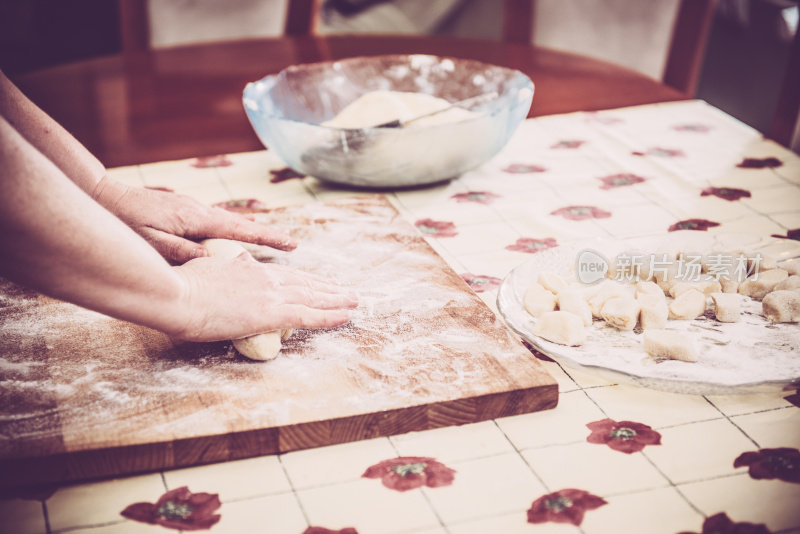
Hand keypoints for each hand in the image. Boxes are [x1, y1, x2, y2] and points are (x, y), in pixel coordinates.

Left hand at [92, 177, 296, 262]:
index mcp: (196, 218)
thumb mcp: (153, 243)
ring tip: (269, 246)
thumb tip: (214, 261)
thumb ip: (184, 252)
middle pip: (240, 225)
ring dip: (248, 235)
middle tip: (291, 246)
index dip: (268, 238)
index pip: (241, 230)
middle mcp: (199, 211)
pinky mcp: (181, 212)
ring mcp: (191, 210)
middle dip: (266, 236)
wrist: (102, 197)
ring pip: (226, 225)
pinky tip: (230, 244)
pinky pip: (213, 225)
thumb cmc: (124, 223)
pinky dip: (229, 234)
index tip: (292, 245)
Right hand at [169, 252, 357, 341]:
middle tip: (347, 292)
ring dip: (337, 300)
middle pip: (306, 284)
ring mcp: (270, 295)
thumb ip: (225, 268)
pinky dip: (330, 316)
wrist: (174, 294)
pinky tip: (346, 316)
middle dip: (328, 288)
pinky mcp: (271, 314)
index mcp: (250, 270)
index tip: (321, 282)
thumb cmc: (181, 286)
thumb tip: (232, 264)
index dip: (307, 280)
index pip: (287, 275)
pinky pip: (309, 316)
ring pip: (313, 297)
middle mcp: (266, 279)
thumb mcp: (207, 268)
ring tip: (354, 301)